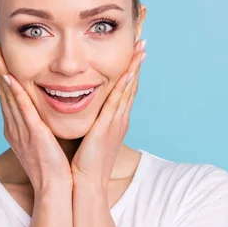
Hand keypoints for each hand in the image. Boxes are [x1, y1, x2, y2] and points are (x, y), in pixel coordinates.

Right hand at [0, 42, 72, 190]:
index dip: (0, 70)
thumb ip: (40, 121)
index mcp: (16, 126)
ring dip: (0, 71)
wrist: (55, 188)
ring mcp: (20, 129)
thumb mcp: (43, 139)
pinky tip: (8, 75)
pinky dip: (13, 91)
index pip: (6, 92)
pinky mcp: (31, 133)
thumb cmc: (53, 165)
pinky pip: (21, 108)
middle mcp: (13, 125)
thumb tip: (45, 107)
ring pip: (7, 94)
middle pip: (1, 88)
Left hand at [70, 39, 146, 188]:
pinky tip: (128, 71)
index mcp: (115, 120)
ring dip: (134, 67)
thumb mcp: (90, 137)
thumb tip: (84, 109)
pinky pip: (117, 102)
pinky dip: (123, 86)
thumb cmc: (84, 164)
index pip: (125, 89)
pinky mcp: (108, 128)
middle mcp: (119, 119)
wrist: (85, 185)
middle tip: (143, 41)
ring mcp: (116, 123)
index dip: (130, 69)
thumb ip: (90, 121)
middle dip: (137, 62)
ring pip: (128, 89)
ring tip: (141, 48)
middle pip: (131, 84)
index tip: (134, 50)